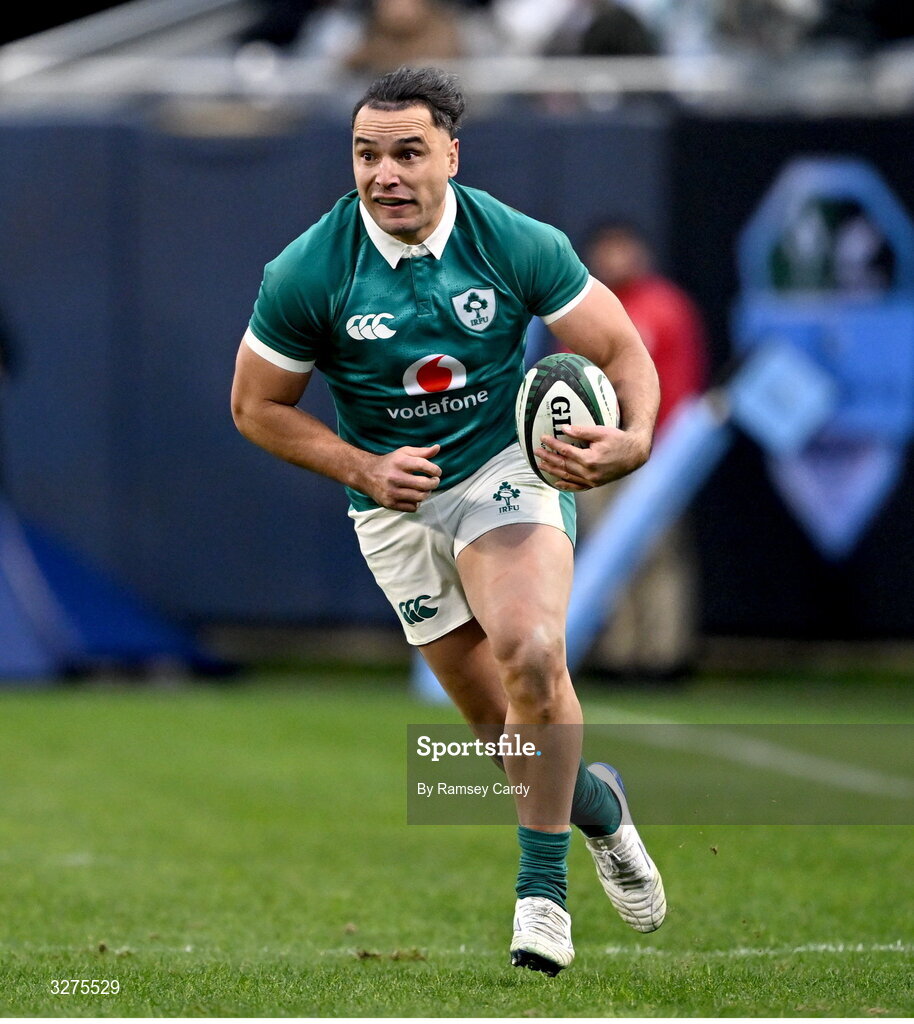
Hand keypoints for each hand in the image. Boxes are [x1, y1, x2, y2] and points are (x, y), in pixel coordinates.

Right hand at [361, 444, 441, 511]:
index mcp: (399, 462)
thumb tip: (438, 448)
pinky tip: (413, 496)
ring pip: (420, 497)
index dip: (435, 470)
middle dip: (434, 483)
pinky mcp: (390, 503)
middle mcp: (395, 477)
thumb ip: (422, 452)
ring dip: (426, 493)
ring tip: (424, 489)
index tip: (437, 472)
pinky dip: (416, 503)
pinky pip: (412, 507)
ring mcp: (391, 492)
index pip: (424, 466)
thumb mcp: (404, 453)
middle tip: (434, 481)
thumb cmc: (390, 463)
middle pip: (424, 485)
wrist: (366, 474)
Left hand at [536, 424, 650, 490]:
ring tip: (541, 465)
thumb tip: (564, 429)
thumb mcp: (601, 432)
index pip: (565, 451)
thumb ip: (582, 432)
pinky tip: (557, 483)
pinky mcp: (595, 484)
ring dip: (553, 471)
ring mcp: (592, 480)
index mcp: (589, 459)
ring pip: (568, 477)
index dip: (553, 444)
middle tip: (536, 452)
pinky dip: (567, 485)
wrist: (635, 454)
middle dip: (548, 458)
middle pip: (563, 465)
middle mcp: (589, 473)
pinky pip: (578, 487)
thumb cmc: (619, 440)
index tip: (543, 438)